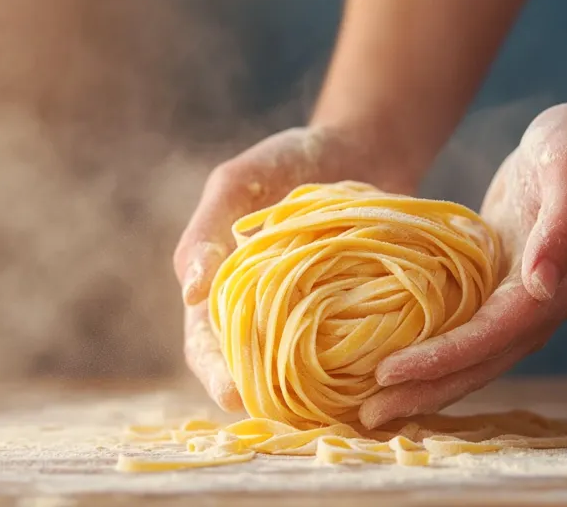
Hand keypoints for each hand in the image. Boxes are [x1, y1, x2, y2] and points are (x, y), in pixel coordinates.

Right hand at [176, 124, 425, 410]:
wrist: (359, 147)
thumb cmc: (290, 160)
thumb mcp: (241, 181)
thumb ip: (207, 228)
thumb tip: (191, 290)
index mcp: (223, 288)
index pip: (206, 344)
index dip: (214, 373)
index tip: (233, 395)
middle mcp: (264, 312)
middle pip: (253, 370)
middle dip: (266, 399)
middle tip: (287, 419)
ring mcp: (311, 318)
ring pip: (302, 372)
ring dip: (311, 397)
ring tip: (332, 415)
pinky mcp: (355, 315)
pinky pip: (350, 353)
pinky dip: (357, 373)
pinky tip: (375, 388)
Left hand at [359, 103, 566, 427]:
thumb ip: (561, 228)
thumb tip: (541, 286)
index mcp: (562, 287)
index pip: (492, 336)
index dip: (443, 359)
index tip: (389, 373)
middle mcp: (542, 307)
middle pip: (480, 363)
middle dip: (425, 391)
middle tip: (367, 416)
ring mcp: (522, 302)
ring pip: (472, 357)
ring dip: (426, 383)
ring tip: (374, 405)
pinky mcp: (502, 288)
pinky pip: (466, 332)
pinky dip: (434, 353)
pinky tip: (398, 363)